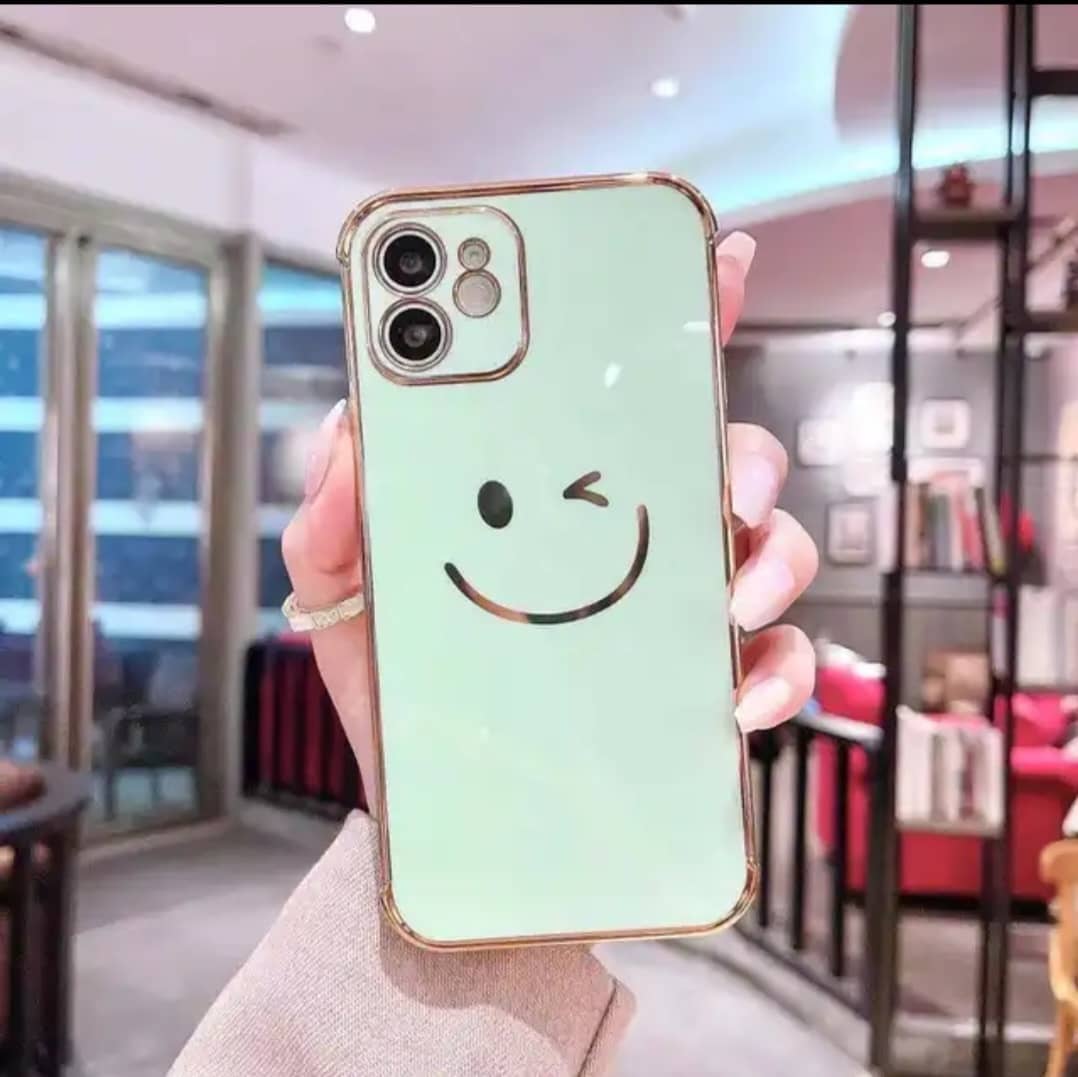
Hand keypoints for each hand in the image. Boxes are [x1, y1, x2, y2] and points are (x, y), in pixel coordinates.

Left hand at [282, 231, 817, 802]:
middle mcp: (628, 538)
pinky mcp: (695, 691)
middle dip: (742, 451)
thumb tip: (349, 433)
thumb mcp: (348, 598)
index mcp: (551, 494)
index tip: (712, 259)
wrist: (434, 812)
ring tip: (728, 597)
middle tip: (720, 481)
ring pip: (768, 547)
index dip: (673, 315)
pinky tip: (735, 697)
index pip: (618, 388)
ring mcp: (670, 613)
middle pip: (720, 454)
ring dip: (771, 559)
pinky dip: (776, 674)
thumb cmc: (403, 692)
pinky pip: (773, 665)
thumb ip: (333, 519)